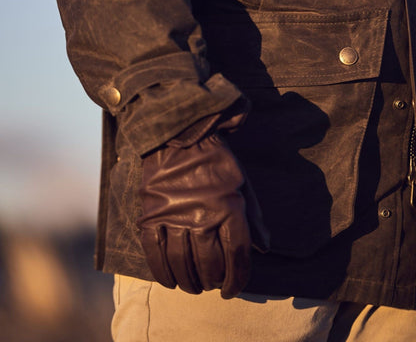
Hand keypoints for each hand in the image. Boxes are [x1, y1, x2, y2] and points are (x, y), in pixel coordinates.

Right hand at [137, 133, 251, 298]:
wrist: (182, 137)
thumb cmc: (217, 161)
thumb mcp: (243, 185)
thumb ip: (253, 218)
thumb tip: (264, 249)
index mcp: (229, 208)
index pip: (237, 255)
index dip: (236, 279)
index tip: (232, 290)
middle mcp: (202, 216)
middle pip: (209, 264)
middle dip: (212, 281)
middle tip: (211, 285)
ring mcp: (174, 217)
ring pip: (182, 262)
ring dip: (189, 282)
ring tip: (193, 287)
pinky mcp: (151, 214)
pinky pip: (154, 252)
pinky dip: (162, 272)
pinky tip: (168, 282)